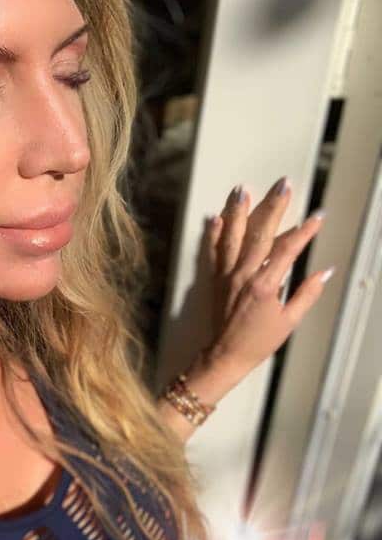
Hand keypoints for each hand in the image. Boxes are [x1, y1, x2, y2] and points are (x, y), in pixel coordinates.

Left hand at [203, 177, 333, 375]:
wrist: (225, 354)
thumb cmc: (259, 341)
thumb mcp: (289, 321)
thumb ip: (306, 294)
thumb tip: (324, 272)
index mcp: (265, 285)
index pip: (288, 250)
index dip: (304, 231)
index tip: (317, 216)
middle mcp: (244, 275)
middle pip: (260, 233)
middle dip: (274, 206)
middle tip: (283, 185)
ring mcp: (227, 275)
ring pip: (233, 236)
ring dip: (239, 211)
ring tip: (243, 189)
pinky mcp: (215, 279)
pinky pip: (214, 251)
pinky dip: (215, 233)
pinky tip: (217, 216)